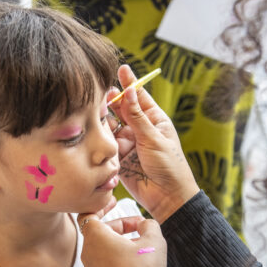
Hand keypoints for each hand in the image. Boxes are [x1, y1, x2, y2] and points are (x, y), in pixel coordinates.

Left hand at [77, 213, 166, 266]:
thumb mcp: (154, 242)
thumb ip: (149, 225)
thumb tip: (144, 224)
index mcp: (96, 237)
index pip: (89, 213)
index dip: (102, 206)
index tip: (115, 202)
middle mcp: (87, 254)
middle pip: (100, 232)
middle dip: (119, 227)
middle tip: (140, 229)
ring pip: (102, 251)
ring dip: (118, 246)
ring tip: (140, 250)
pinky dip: (116, 263)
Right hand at [108, 65, 199, 222]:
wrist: (167, 198)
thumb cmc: (169, 166)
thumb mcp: (154, 139)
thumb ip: (137, 117)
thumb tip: (129, 90)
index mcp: (154, 120)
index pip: (139, 97)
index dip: (129, 83)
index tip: (121, 68)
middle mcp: (140, 129)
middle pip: (122, 109)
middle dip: (112, 101)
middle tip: (102, 94)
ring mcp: (128, 143)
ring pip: (111, 126)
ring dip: (105, 120)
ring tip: (97, 114)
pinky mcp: (118, 158)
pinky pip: (106, 144)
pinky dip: (102, 139)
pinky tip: (97, 134)